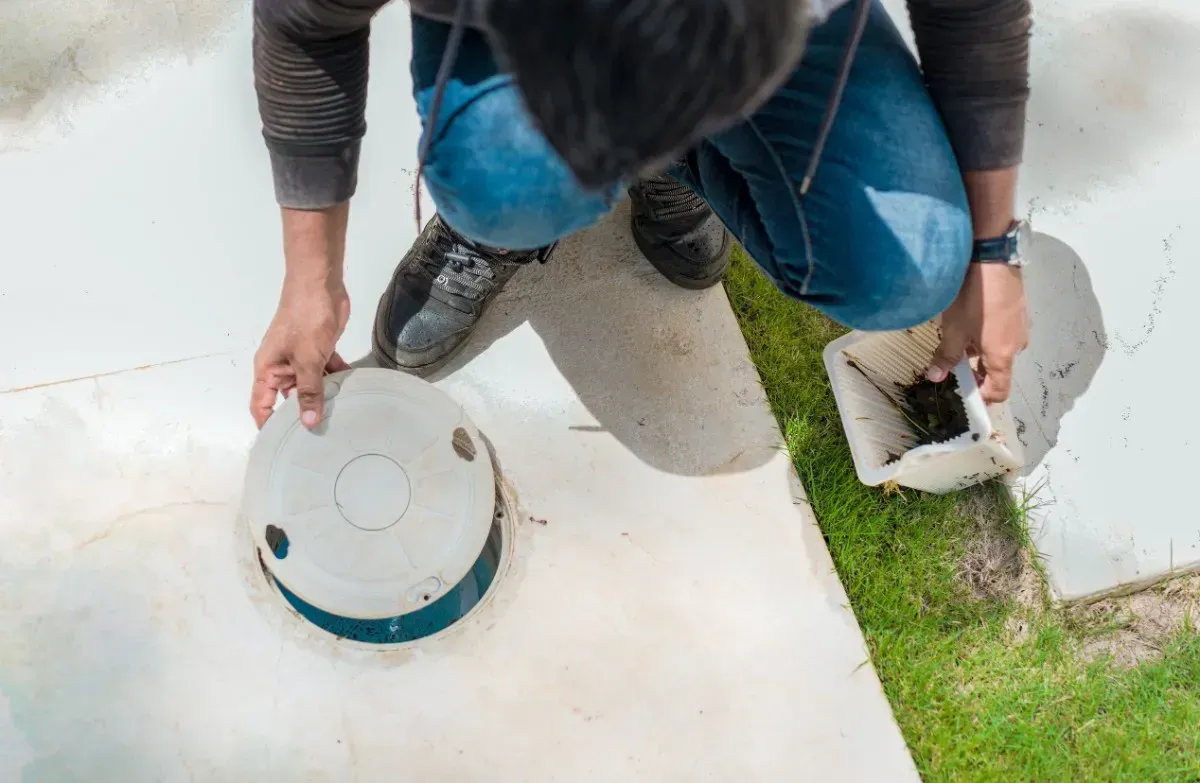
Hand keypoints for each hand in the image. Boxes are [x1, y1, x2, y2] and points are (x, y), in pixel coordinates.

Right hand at [251, 277, 351, 428]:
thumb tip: (309, 423)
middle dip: (304, 414)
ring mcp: (301, 358)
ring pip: (311, 386)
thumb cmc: (305, 320)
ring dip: (325, 397)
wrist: (320, 284)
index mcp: (268, 370)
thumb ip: (310, 392)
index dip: (268, 426)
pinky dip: (338, 379)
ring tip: (341, 419)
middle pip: (289, 399)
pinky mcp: (319, 349)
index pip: (261, 405)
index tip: (282, 446)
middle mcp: (281, 367)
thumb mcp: (307, 360)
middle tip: (323, 437)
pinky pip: (327, 371)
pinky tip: (353, 392)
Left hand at [927, 263, 1027, 403]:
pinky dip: (988, 337)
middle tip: (954, 369)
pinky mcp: (1019, 312)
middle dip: (977, 373)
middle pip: (998, 370)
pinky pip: (1004, 334)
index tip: (967, 398)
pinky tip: (971, 322)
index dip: (984, 399)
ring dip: (980, 353)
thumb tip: (935, 377)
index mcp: (1003, 356)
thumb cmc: (973, 298)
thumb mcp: (953, 329)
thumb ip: (946, 356)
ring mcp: (1021, 327)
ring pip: (1000, 350)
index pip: (1000, 390)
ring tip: (958, 340)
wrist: (993, 258)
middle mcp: (1017, 345)